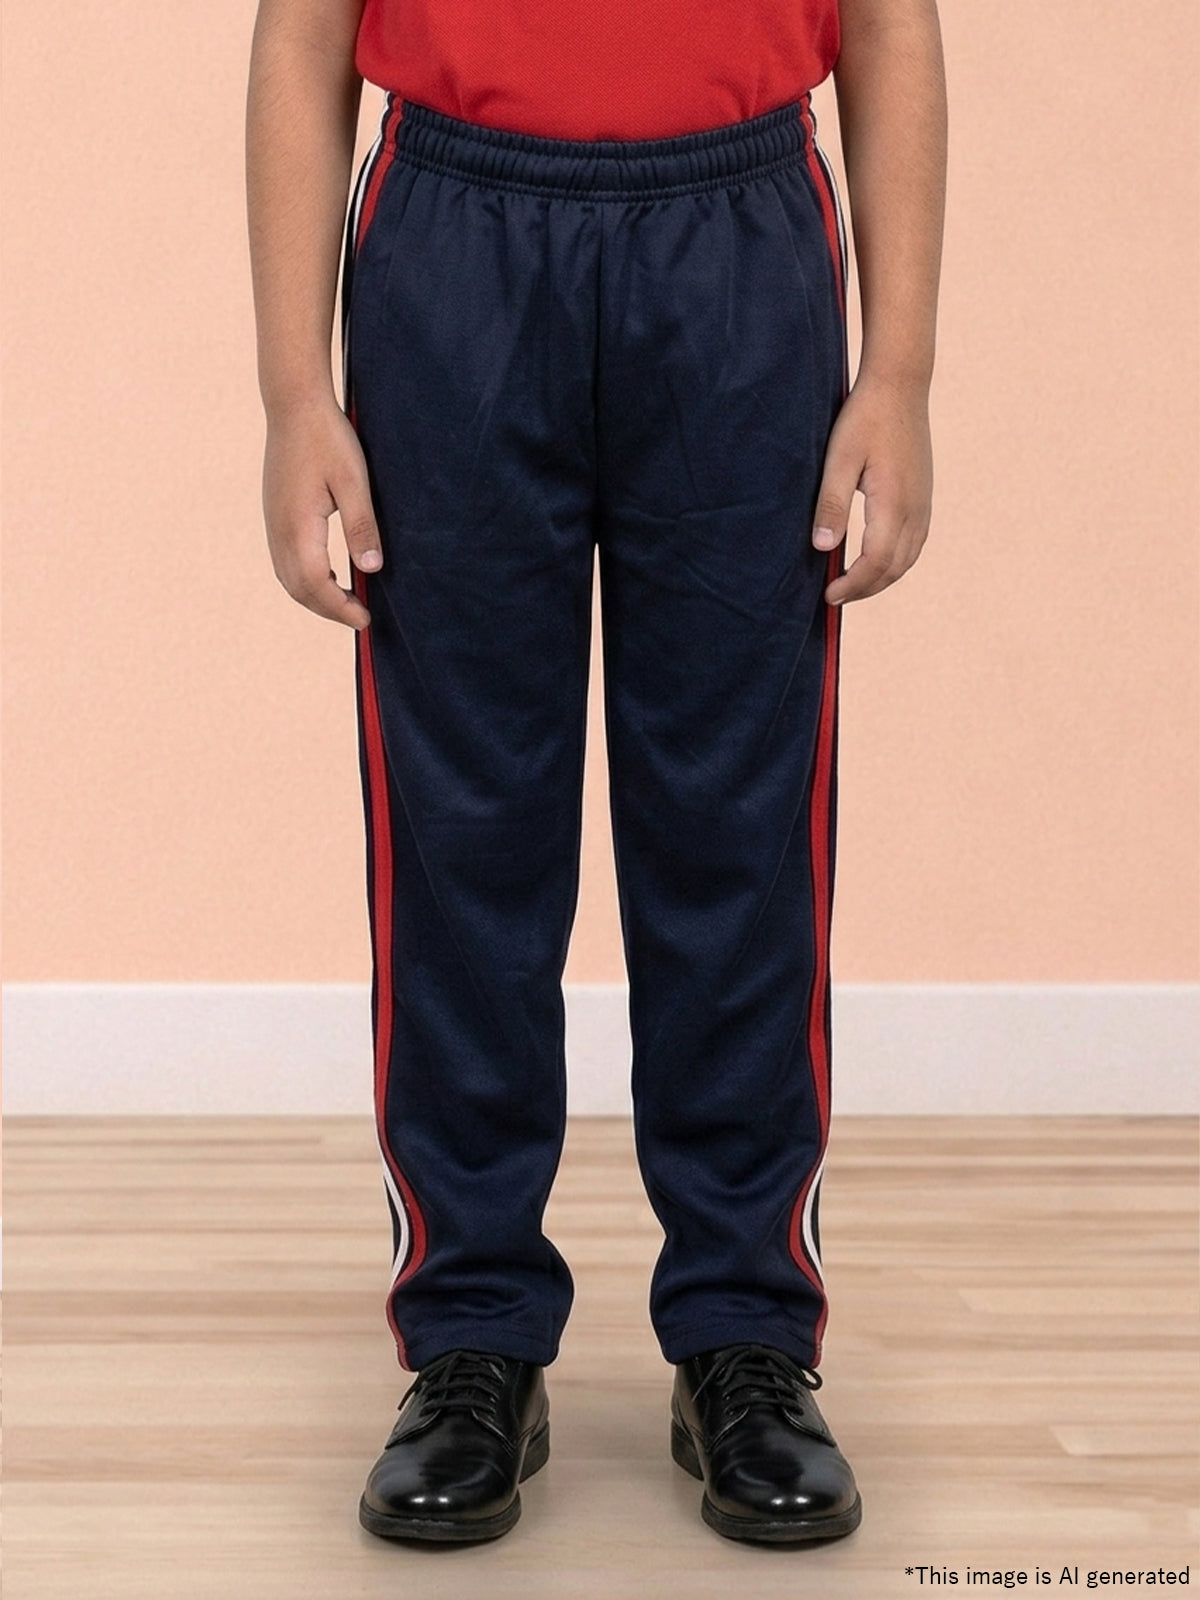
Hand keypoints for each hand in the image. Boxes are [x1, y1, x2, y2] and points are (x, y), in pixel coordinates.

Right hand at [261, 397, 383, 628]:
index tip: (366, 620)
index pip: (317, 584)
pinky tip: (330, 575)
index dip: (340, 608)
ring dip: (316, 596)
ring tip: (347, 602)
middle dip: (329, 609)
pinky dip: (306, 579)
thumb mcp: (354, 480)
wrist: (294, 405)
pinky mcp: (274, 516)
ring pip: (288, 578)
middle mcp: (278, 530)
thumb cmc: (328, 439)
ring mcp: (272, 524)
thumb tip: (371, 569)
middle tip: (361, 618)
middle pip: (299, 589)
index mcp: (298, 526)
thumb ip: (361, 525)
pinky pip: (285, 562)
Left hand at [810, 371, 933, 605]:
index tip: (828, 594)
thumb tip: (822, 548)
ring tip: (852, 584)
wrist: (900, 385)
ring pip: (908, 559)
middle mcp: (915, 509)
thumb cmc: (864, 418)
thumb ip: (831, 504)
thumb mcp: (838, 459)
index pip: (876, 562)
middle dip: (865, 589)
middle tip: (835, 597)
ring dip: (881, 578)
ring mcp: (924, 503)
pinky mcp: (924, 496)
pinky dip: (895, 562)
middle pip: (895, 568)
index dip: (853, 585)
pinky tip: (875, 561)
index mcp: (893, 503)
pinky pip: (915, 543)